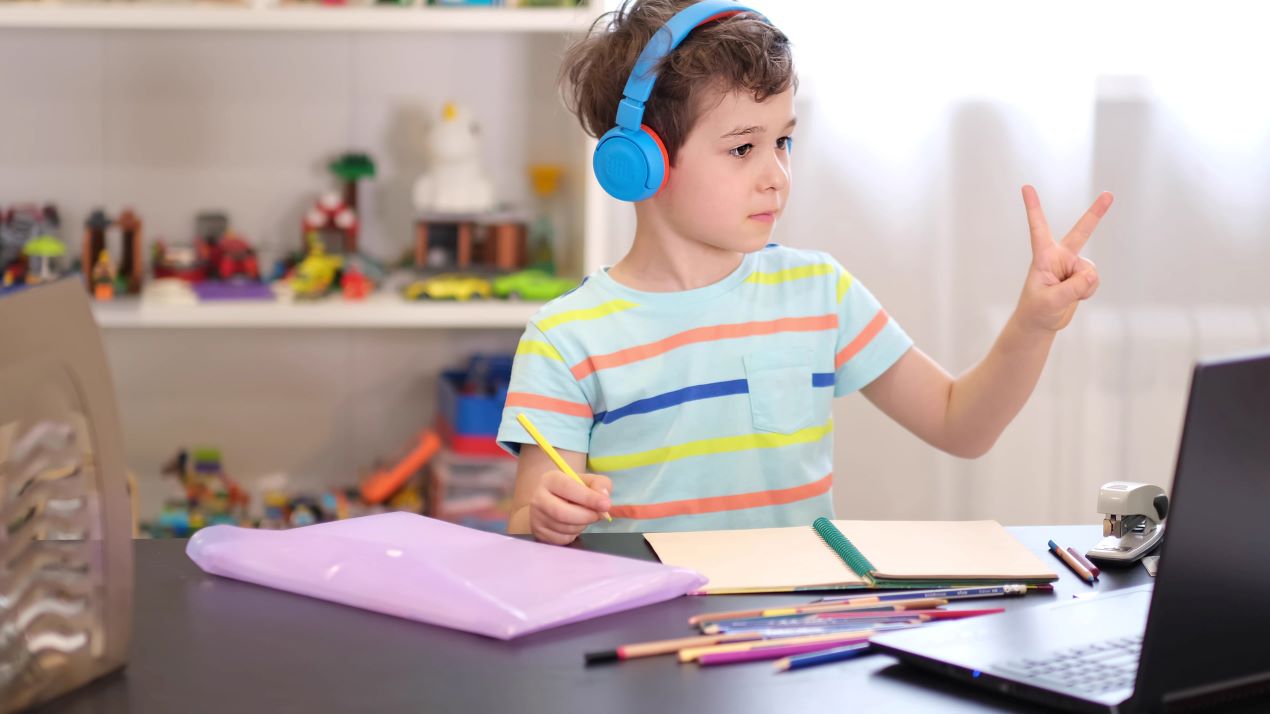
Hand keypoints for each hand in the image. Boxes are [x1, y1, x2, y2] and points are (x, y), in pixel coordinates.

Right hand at [529, 470, 611, 544]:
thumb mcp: (587, 481)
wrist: (550, 503)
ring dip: (582, 525)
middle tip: (599, 515)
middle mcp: (539, 498)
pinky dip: (574, 534)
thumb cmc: (573, 491)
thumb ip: (600, 484)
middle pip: (562, 513)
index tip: (606, 505)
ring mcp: (537, 518)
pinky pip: (562, 539)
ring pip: (565, 528)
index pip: (568, 488)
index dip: (588, 498)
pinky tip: (574, 525)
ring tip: (585, 517)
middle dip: (586, 516)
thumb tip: (604, 498)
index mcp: (550, 480)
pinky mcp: (540, 533)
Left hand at [1016, 185, 1113, 332]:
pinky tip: (1077, 296)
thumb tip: (1091, 275)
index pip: (1038, 229)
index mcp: (1043, 257)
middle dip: (1096, 213)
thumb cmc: (1037, 309)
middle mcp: (1060, 256)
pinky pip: (1094, 281)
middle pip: (1081, 232)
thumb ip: (1071, 288)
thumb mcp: (1050, 301)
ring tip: (1066, 295)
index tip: (1025, 187)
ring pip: (1090, 271)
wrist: (1041, 322)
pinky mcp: (1082, 275)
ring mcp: (1073, 265)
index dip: (1033, 208)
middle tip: (1109, 194)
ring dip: (1083, 287)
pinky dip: (1088, 291)